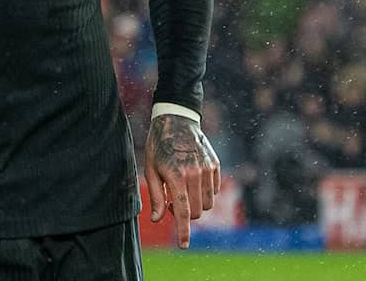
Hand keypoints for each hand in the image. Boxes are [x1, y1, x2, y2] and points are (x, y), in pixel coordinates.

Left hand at [144, 114, 221, 248]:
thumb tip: (156, 219)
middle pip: (196, 211)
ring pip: (208, 203)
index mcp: (176, 176)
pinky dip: (205, 192)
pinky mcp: (215, 164)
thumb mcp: (150, 169)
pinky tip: (193, 181)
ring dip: (196, 204)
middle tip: (170, 202)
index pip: (182, 211)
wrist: (177, 119)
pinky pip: (215, 190)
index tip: (184, 245)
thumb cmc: (159, 145)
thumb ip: (155, 195)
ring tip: (182, 190)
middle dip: (185, 214)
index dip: (183, 231)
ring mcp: (207, 168)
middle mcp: (194, 173)